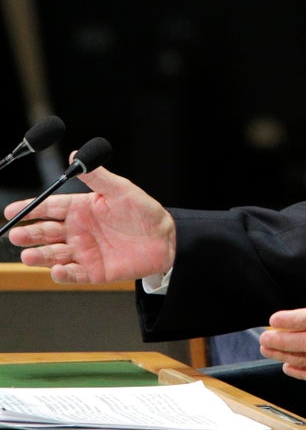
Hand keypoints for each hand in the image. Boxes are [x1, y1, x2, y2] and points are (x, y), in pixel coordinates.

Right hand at [3, 165, 174, 284]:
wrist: (166, 239)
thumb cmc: (144, 211)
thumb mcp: (121, 189)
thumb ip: (97, 176)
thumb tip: (75, 155)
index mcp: (82, 208)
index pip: (50, 208)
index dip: (30, 209)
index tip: (11, 211)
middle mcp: (78, 230)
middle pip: (46, 232)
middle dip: (29, 233)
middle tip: (15, 234)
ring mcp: (84, 252)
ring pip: (54, 255)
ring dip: (40, 256)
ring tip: (28, 254)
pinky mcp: (93, 272)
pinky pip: (73, 275)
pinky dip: (63, 274)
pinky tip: (57, 270)